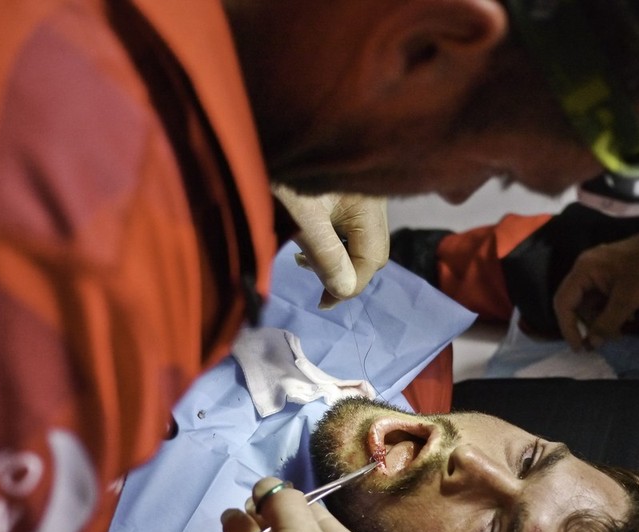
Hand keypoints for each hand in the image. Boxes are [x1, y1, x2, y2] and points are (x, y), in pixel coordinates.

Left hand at [273, 185, 388, 307]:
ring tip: (302, 256)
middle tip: (312, 275)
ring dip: (335, 256)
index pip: (371, 259)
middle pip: (370, 250)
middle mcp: (374, 198)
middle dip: (344, 271)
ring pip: (358, 239)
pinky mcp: (346, 189)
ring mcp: (361, 192)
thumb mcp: (301, 218)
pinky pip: (348, 224)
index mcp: (370, 204)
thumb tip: (346, 291)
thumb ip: (326, 256)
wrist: (263, 121)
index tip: (321, 303)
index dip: (349, 286)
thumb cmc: (282, 174)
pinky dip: (331, 238)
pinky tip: (308, 237)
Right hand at [552, 233, 638, 350]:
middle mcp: (583, 269)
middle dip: (586, 325)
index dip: (568, 328)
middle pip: (574, 304)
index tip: (578, 348)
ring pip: (588, 302)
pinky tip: (624, 318)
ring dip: (599, 319)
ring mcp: (595, 271)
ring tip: (617, 333)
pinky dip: (607, 310)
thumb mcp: (627, 301)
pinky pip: (599, 296)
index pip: (563, 303)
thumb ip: (607, 323)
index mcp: (583, 271)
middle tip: (597, 344)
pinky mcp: (606, 274)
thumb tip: (592, 343)